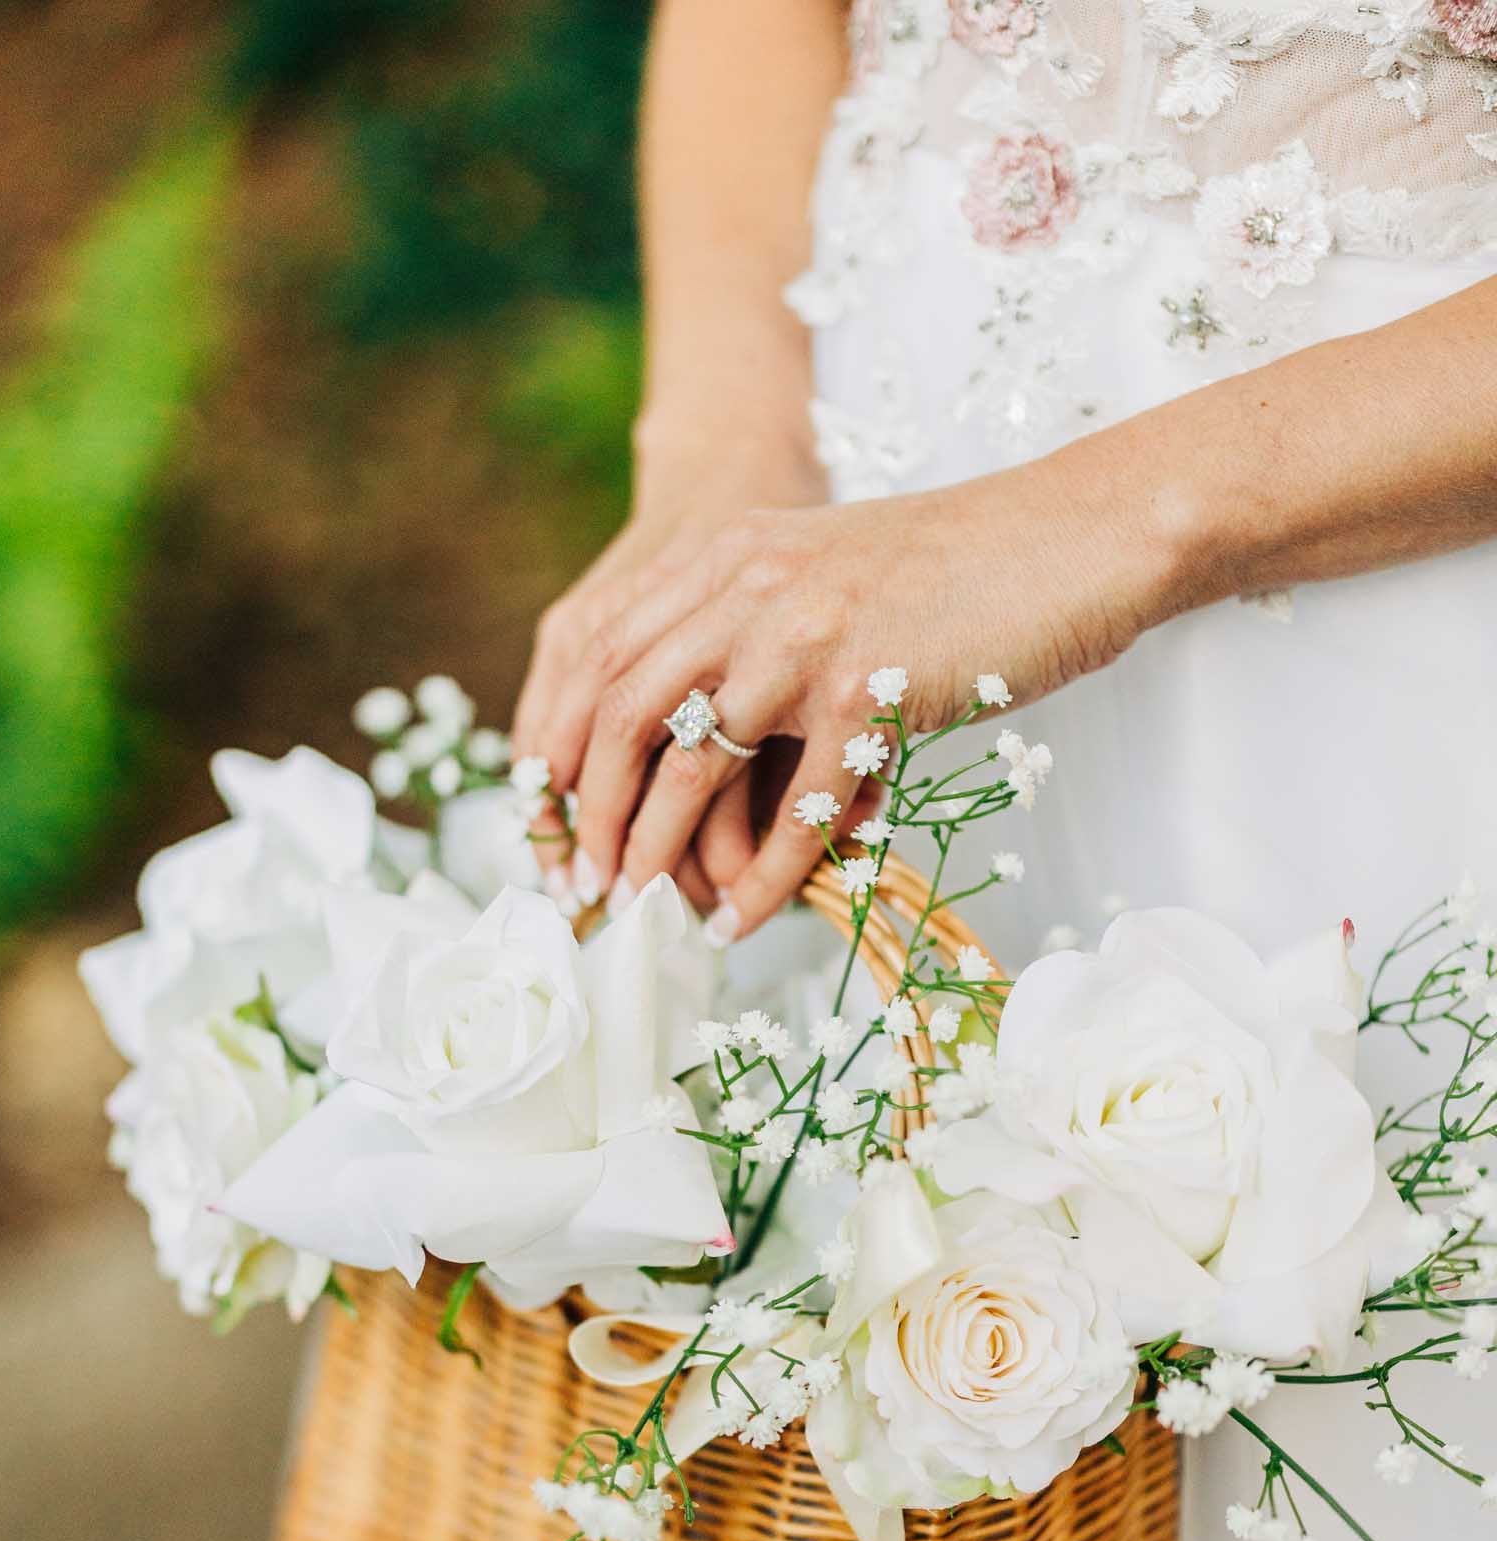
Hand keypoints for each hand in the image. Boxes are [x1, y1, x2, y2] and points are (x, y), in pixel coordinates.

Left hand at [541, 448, 1178, 940]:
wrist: (1072, 537)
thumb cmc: (954, 574)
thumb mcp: (819, 570)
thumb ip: (744, 623)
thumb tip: (683, 738)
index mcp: (724, 552)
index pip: (603, 650)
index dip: (565, 740)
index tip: (553, 814)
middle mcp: (747, 584)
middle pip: (625, 710)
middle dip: (594, 809)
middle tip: (588, 880)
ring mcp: (804, 636)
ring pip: (694, 764)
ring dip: (661, 850)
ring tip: (647, 909)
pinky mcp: (868, 691)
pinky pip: (795, 809)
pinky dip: (764, 878)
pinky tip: (746, 920)